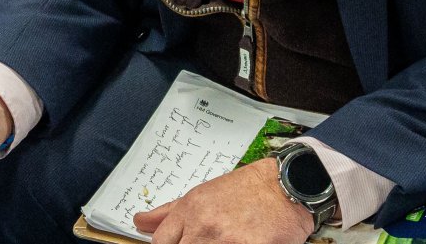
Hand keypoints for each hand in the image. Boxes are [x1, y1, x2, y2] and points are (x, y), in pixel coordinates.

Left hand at [133, 159, 314, 243]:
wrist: (285, 186)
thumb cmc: (246, 190)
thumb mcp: (202, 195)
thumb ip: (169, 212)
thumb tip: (140, 222)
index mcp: (189, 210)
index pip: (161, 242)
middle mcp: (203, 226)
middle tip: (203, 242)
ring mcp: (224, 241)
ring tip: (223, 241)